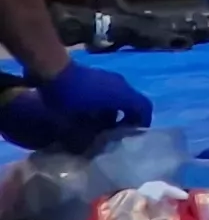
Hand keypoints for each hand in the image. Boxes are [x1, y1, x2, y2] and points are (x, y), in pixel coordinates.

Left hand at [1, 57, 148, 152]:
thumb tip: (88, 149)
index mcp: (122, 96)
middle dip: (125, 120)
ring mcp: (110, 77)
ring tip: (99, 124)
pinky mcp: (100, 75)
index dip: (142, 123)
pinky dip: (106, 103)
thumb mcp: (72, 123)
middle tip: (113, 134)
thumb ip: (84, 138)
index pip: (144, 108)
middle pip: (133, 103)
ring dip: (114, 111)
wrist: (52, 69)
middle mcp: (122, 85)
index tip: (132, 136)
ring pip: (120, 97)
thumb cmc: (67, 97)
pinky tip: (89, 111)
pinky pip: (111, 91)